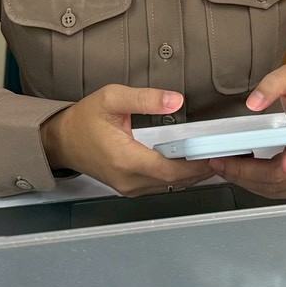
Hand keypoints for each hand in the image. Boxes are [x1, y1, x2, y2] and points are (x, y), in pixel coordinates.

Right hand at [41, 86, 212, 196]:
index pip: (171, 169)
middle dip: (200, 169)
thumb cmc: (84, 120)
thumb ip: (145, 99)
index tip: (216, 153)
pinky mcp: (129, 187)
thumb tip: (175, 100)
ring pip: (168, 186)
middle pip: (174, 181)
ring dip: (191, 175)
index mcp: (126, 160)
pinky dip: (177, 176)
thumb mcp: (112, 99)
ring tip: (212, 157)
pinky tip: (189, 163)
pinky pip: (159, 185)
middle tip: (223, 153)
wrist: (61, 141)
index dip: (197, 164)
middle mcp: (129, 180)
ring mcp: (128, 187)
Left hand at [206, 65, 285, 198]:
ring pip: (277, 187)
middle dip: (246, 171)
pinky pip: (279, 192)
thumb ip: (273, 84)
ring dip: (246, 180)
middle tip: (220, 162)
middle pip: (281, 173)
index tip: (285, 163)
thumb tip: (253, 102)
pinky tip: (243, 175)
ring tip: (225, 167)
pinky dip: (256, 186)